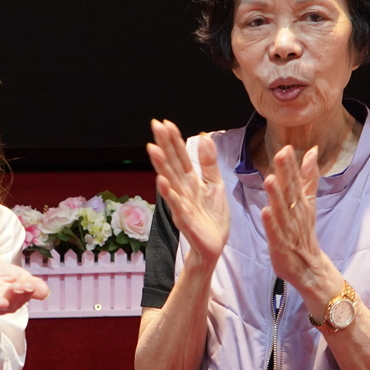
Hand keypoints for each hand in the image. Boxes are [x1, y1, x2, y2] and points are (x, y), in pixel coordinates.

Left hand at [0, 261, 48, 317]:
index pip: (21, 298)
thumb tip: (46, 292)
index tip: (30, 285)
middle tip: (20, 286)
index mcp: (11, 300)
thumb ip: (29, 282)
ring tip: (3, 301)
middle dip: (15, 296)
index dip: (26, 292)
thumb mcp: (14, 274)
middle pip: (8, 306)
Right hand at [146, 119, 227, 264]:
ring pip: (170, 181)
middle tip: (155, 126)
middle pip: (172, 164)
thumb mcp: (216, 186)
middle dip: (164, 145)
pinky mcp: (185, 220)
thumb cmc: (212, 218)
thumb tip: (204, 138)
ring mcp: (181, 204)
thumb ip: (209, 164)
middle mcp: (182, 190)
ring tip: (153, 149)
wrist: (214, 247)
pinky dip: (169, 194)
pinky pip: (176, 205)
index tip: (166, 123)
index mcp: (191, 181)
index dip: (174, 140)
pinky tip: (161, 182)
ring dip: (161, 165)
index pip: (181, 156)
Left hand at [261, 144, 335, 305]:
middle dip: (286, 173)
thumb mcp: (309, 202)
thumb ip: (309, 177)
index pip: (296, 180)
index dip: (291, 165)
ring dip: (276, 195)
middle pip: (291, 191)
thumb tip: (312, 151)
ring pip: (282, 210)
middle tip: (281, 154)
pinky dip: (271, 222)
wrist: (308, 266)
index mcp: (301, 202)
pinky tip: (265, 211)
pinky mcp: (280, 244)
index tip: (286, 147)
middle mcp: (295, 213)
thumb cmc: (303, 232)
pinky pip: (275, 232)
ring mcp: (288, 229)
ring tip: (270, 179)